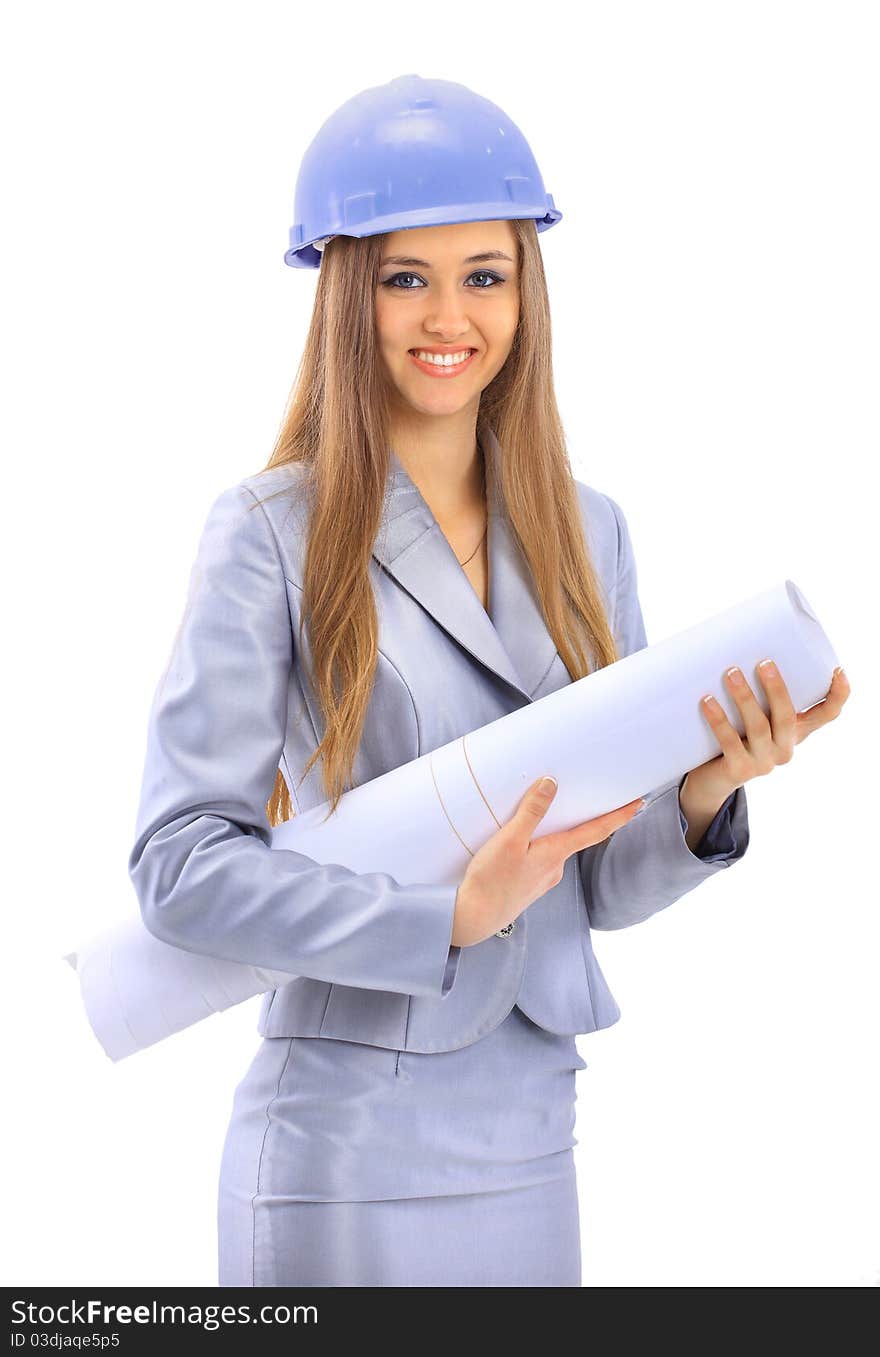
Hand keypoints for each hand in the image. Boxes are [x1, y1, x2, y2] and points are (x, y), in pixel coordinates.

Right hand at [451, 777, 644, 946]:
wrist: (474, 918)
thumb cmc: (491, 880)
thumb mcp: (509, 839)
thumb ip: (531, 812)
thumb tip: (551, 784)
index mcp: (555, 854)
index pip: (596, 831)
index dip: (618, 816)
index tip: (637, 803)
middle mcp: (555, 868)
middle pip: (575, 837)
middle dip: (579, 820)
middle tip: (583, 798)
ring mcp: (543, 879)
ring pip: (554, 849)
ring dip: (552, 834)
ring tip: (538, 818)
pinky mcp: (529, 885)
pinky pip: (540, 859)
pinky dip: (538, 847)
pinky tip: (521, 845)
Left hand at [687, 660, 850, 800]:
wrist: (710, 778)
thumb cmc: (733, 734)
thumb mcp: (752, 714)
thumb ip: (756, 689)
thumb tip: (734, 638)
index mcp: (795, 731)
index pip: (827, 714)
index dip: (838, 695)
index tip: (837, 670)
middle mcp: (785, 748)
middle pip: (788, 717)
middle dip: (777, 689)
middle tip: (764, 662)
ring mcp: (764, 762)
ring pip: (758, 727)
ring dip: (745, 698)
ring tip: (731, 673)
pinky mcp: (739, 770)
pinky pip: (729, 742)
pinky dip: (719, 720)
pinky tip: (707, 701)